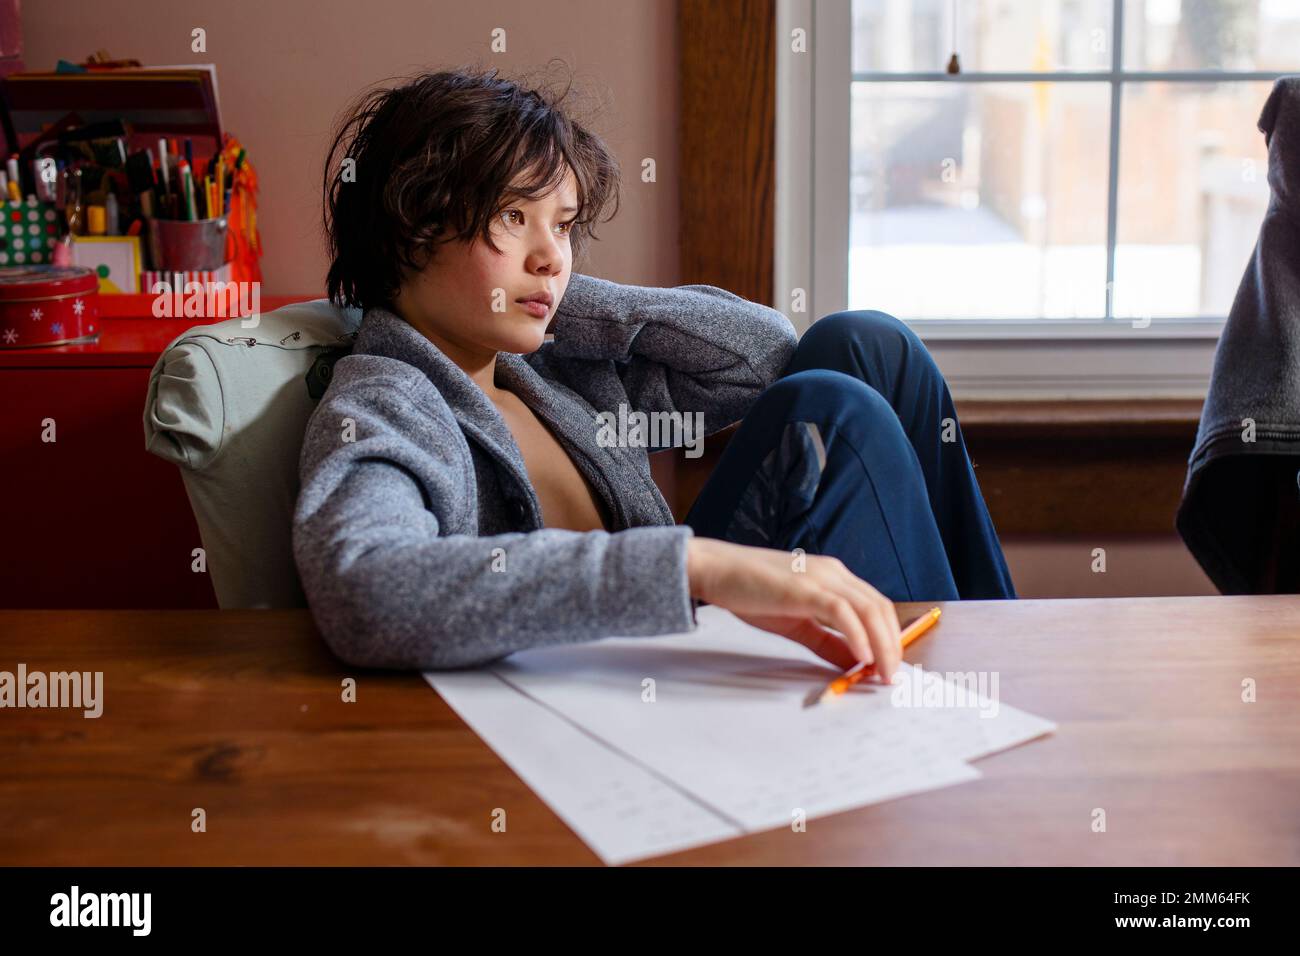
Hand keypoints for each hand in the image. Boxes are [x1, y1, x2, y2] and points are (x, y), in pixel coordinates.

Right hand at [686, 536, 901, 680]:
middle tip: (892, 676)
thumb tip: (855, 662)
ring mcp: (821, 577)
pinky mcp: (805, 588)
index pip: (876, 606)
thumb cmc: (750, 592)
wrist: (715, 569)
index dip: (889, 636)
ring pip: (868, 610)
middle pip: (880, 608)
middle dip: (892, 645)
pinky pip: (842, 613)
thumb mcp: (796, 622)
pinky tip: (862, 658)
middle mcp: (833, 573)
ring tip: (882, 672)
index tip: (890, 665)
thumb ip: (827, 641)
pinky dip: (857, 636)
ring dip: (882, 644)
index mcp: (833, 577)